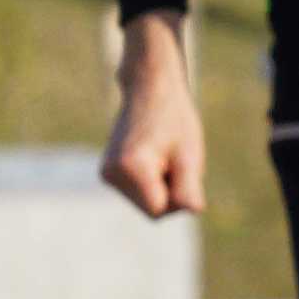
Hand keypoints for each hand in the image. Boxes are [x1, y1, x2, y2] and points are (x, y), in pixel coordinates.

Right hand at [100, 13, 206, 217]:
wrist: (149, 88)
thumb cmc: (174, 119)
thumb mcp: (190, 154)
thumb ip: (189, 188)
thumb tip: (194, 210)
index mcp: (130, 167)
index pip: (160, 210)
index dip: (178, 195)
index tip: (180, 165)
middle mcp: (110, 173)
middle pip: (151, 209)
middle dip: (169, 191)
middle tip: (172, 157)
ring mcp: (105, 173)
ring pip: (145, 203)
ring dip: (161, 186)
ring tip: (162, 154)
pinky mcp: (106, 172)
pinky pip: (138, 193)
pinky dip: (151, 181)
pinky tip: (152, 156)